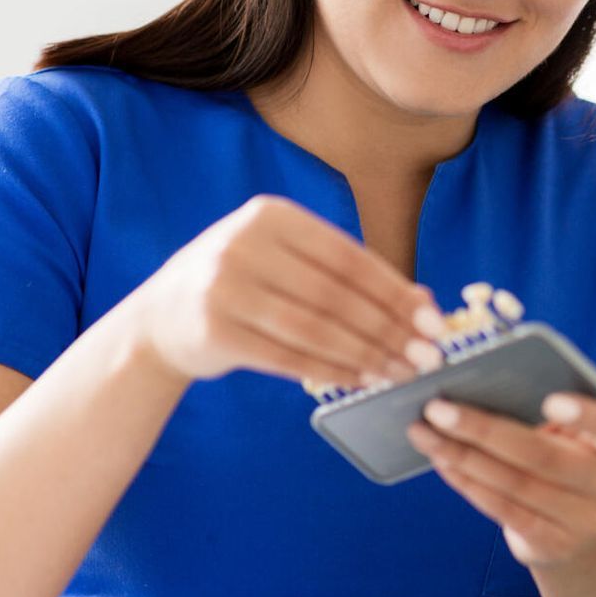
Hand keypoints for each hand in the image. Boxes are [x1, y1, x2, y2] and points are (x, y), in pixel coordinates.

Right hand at [128, 194, 444, 386]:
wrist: (160, 319)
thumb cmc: (244, 286)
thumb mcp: (289, 263)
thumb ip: (349, 276)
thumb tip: (424, 303)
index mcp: (271, 215)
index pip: (349, 256)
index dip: (395, 291)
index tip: (434, 321)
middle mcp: (243, 244)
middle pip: (335, 294)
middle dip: (389, 329)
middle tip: (427, 357)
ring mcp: (224, 287)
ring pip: (314, 328)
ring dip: (366, 355)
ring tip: (401, 373)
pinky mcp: (214, 331)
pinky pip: (288, 357)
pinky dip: (331, 371)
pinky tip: (361, 381)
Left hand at [408, 394, 595, 568]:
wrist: (588, 529)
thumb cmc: (576, 459)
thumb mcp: (582, 435)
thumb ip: (552, 415)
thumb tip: (481, 391)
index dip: (585, 416)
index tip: (548, 401)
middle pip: (543, 456)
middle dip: (484, 430)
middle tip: (438, 408)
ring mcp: (585, 522)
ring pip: (514, 484)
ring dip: (462, 456)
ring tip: (424, 433)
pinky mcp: (553, 545)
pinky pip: (503, 510)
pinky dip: (467, 483)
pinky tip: (442, 461)